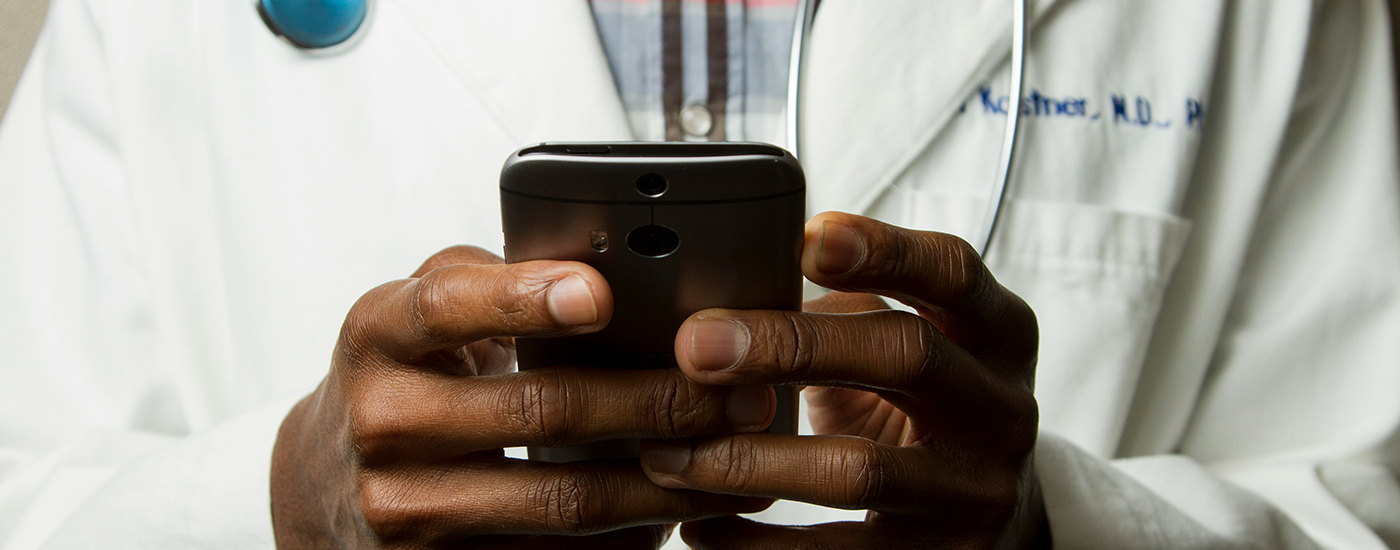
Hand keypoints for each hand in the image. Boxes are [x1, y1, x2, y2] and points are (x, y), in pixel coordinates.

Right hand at [271, 246, 772, 548]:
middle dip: (654, 399)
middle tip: (736, 390)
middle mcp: (382, 420)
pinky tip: (677, 512)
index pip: (449, 306)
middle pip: (537, 409)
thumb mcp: (414, 313)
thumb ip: (487, 280)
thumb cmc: (400, 374)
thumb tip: (602, 262)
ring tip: (733, 456)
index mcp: (378, 333)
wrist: (321, 482)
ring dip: (661, 481)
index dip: (525, 297)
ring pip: (559, 499)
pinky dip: (624, 537)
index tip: (602, 293)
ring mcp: (403, 507)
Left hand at [640, 212, 1047, 548]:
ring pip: (859, 468)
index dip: (884, 250)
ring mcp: (974, 492)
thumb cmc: (927, 409)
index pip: (954, 273)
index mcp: (998, 334)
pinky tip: (698, 527)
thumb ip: (848, 311)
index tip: (805, 239)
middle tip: (697, 345)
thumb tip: (729, 287)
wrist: (998, 520)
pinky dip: (755, 544)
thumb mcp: (914, 346)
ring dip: (750, 458)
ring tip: (670, 453)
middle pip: (907, 356)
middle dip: (792, 345)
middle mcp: (1000, 409)